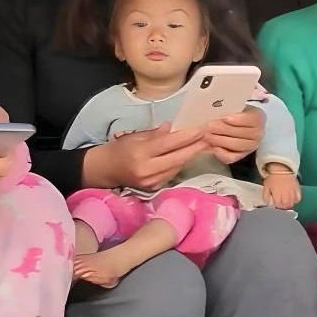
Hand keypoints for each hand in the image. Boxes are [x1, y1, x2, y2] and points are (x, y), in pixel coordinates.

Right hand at [90, 125, 208, 190]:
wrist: (105, 170)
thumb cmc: (119, 149)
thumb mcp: (135, 137)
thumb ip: (155, 134)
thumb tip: (173, 128)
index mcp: (141, 153)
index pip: (169, 143)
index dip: (188, 136)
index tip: (202, 128)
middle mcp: (147, 169)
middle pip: (178, 158)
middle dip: (196, 147)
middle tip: (210, 137)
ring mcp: (151, 181)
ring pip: (177, 167)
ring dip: (191, 155)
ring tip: (203, 144)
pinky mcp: (153, 188)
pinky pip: (172, 174)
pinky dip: (181, 164)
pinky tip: (188, 155)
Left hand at [201, 107, 265, 164]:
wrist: (234, 122)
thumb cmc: (233, 110)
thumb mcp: (234, 104)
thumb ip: (229, 104)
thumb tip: (220, 106)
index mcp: (258, 117)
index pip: (251, 120)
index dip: (237, 119)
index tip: (224, 117)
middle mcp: (258, 134)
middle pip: (241, 134)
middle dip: (222, 130)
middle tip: (208, 126)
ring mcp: (250, 147)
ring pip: (236, 146)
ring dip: (219, 140)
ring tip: (206, 135)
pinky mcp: (241, 156)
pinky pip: (231, 158)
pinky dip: (221, 153)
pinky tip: (212, 146)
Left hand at [263, 170, 301, 209]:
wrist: (280, 168)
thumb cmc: (272, 178)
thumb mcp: (266, 186)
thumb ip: (266, 196)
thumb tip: (269, 203)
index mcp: (276, 191)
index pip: (278, 203)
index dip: (277, 205)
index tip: (276, 204)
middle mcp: (285, 191)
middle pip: (286, 203)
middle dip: (284, 206)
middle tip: (282, 205)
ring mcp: (292, 189)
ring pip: (293, 201)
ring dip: (290, 204)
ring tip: (287, 203)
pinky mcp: (297, 187)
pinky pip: (298, 197)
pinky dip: (296, 200)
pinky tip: (293, 200)